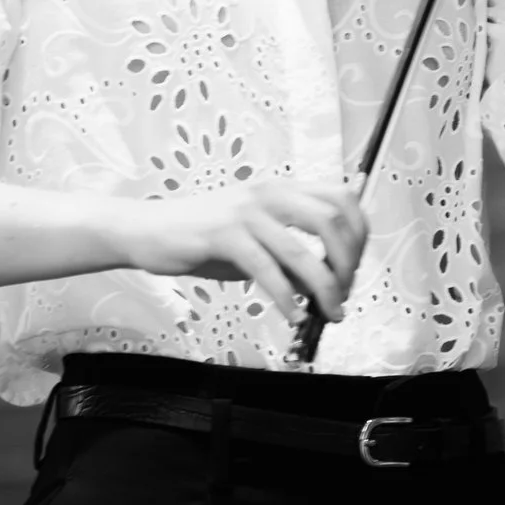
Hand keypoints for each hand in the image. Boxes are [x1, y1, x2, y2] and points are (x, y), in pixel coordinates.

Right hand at [125, 178, 369, 327]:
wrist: (146, 231)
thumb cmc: (200, 237)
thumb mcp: (253, 241)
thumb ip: (289, 258)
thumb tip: (323, 285)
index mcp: (280, 190)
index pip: (341, 198)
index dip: (358, 234)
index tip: (354, 267)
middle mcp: (268, 194)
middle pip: (332, 221)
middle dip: (347, 264)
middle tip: (343, 294)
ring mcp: (245, 213)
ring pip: (303, 251)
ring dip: (323, 288)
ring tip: (327, 312)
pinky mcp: (224, 235)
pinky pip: (268, 270)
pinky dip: (287, 298)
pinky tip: (292, 314)